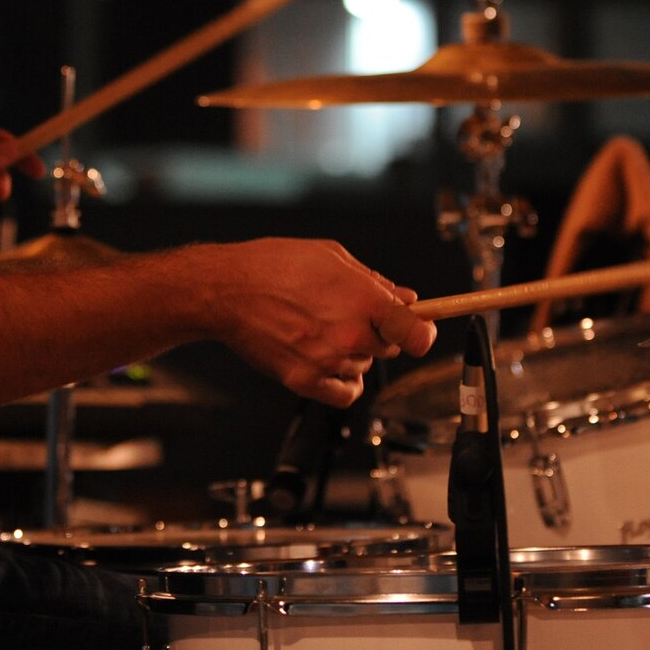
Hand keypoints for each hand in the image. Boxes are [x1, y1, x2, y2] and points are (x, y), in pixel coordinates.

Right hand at [214, 239, 435, 407]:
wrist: (225, 290)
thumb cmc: (272, 265)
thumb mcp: (331, 256)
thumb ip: (374, 280)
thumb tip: (405, 297)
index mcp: (362, 298)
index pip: (416, 331)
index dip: (424, 331)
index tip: (422, 329)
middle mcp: (350, 333)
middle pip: (390, 346)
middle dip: (378, 331)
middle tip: (349, 315)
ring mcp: (328, 360)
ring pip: (364, 365)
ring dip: (354, 352)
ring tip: (322, 329)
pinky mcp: (305, 381)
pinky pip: (345, 393)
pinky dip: (343, 382)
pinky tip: (329, 362)